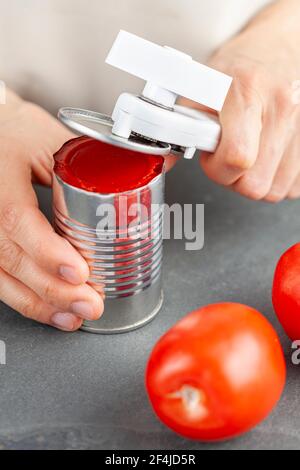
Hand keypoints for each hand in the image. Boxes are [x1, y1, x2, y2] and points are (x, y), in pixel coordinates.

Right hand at [0, 92, 103, 330]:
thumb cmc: (16, 134)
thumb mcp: (53, 138)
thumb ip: (102, 155)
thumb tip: (162, 161)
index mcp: (1, 176)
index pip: (16, 219)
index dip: (46, 251)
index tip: (80, 272)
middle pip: (10, 258)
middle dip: (54, 289)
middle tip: (90, 304)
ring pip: (2, 277)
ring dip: (40, 303)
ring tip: (74, 317)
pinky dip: (26, 301)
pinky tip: (52, 312)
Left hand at [199, 0, 299, 201]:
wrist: (276, 50)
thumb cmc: (238, 68)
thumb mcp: (201, 89)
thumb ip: (180, 127)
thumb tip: (160, 161)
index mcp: (248, 92)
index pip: (237, 158)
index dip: (218, 169)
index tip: (212, 157)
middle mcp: (282, 108)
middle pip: (256, 185)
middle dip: (235, 179)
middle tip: (229, 156)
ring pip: (276, 190)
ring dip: (256, 180)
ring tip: (249, 153)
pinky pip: (293, 186)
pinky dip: (277, 178)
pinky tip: (267, 157)